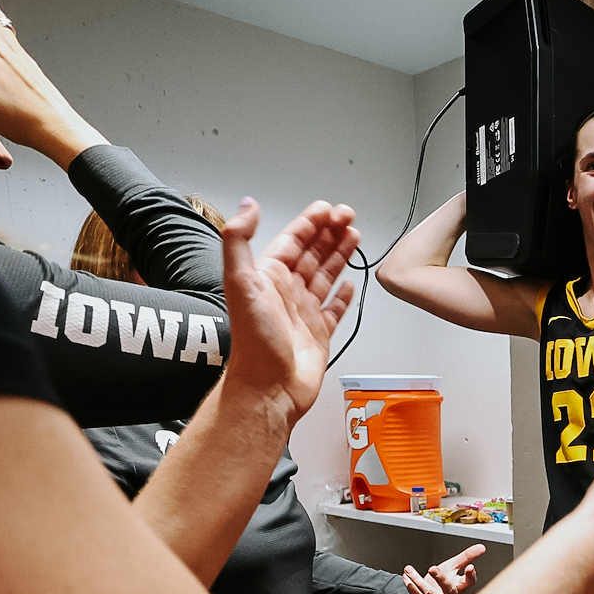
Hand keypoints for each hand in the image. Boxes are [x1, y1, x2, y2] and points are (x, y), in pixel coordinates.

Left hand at [219, 200, 359, 426]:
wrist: (268, 387)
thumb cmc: (254, 341)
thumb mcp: (240, 282)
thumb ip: (239, 240)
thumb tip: (246, 206)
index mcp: (269, 277)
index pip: (293, 240)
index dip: (311, 223)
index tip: (328, 209)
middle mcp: (286, 293)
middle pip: (312, 254)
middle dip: (330, 233)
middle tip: (348, 217)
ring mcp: (303, 313)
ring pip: (325, 276)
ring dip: (339, 255)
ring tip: (354, 237)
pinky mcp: (319, 334)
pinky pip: (334, 310)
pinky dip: (343, 296)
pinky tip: (350, 285)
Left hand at [403, 543, 484, 593]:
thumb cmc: (441, 582)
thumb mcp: (453, 567)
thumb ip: (466, 557)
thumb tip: (481, 548)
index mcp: (460, 586)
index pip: (469, 582)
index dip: (470, 576)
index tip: (470, 567)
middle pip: (449, 589)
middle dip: (441, 578)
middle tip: (433, 568)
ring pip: (429, 592)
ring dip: (417, 580)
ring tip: (409, 570)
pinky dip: (411, 587)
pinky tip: (407, 578)